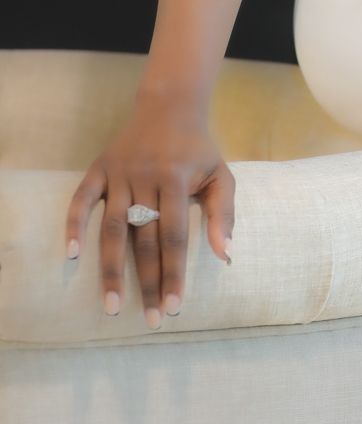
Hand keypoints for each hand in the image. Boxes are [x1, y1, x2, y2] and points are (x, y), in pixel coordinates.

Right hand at [64, 89, 235, 326]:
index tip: (176, 307)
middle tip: (151, 319)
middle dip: (148, 281)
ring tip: (112, 306)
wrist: (170, 104)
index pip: (175, 236)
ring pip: (112, 227)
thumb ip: (225, 213)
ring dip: (110, 269)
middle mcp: (145, 177)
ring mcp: (119, 172)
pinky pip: (81, 198)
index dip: (175, 272)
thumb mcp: (221, 173)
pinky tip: (72, 255)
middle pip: (144, 239)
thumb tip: (226, 254)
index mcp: (177, 180)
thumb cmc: (199, 148)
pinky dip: (73, 225)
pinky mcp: (99, 167)